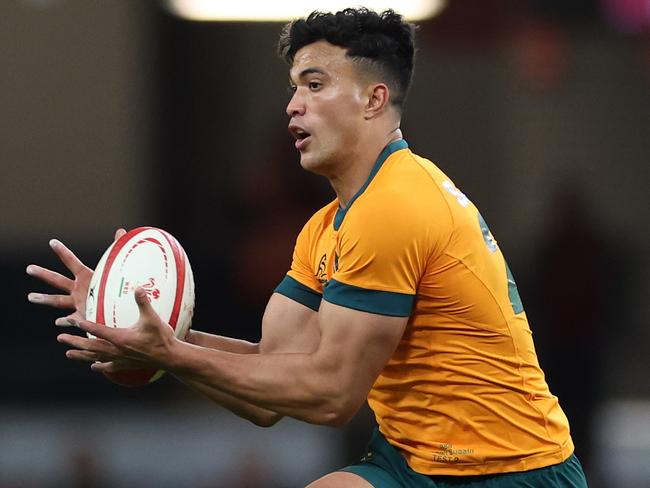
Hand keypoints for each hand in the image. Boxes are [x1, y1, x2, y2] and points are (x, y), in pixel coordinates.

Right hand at [27, 229, 126, 324]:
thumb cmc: (119, 287)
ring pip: (58, 301)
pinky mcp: (83, 317)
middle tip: (29, 268)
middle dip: (43, 274)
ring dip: (45, 299)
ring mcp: (79, 303)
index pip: (72, 262)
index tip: (52, 242)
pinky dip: (65, 321)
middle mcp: (79, 289)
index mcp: (86, 277)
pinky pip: (71, 320)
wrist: (122, 308)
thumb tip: (122, 231)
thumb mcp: (117, 267)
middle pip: (57, 280)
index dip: (63, 252)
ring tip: (31, 296)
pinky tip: (57, 322)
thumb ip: (119, 249)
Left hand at [57, 287, 177, 373]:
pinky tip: (93, 366)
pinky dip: (99, 366)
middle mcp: (117, 350)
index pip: (97, 330)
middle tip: (60, 337)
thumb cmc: (162, 337)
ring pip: (95, 357)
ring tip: (68, 353)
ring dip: (81, 355)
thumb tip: (137, 287)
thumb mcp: (153, 318)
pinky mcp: (126, 365)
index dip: (83, 325)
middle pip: (91, 346)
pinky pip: (108, 366)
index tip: (71, 320)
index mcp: (121, 338)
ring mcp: (120, 359)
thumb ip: (143, 302)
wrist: (170, 357)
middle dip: (74, 341)